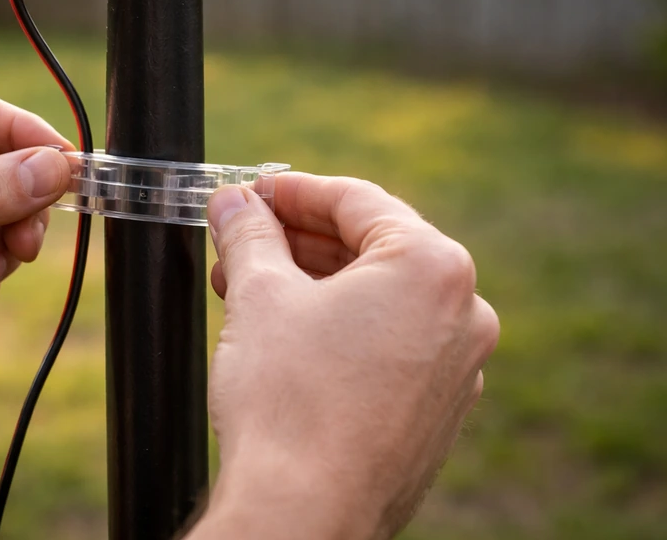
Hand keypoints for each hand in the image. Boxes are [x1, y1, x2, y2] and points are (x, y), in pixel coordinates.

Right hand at [192, 174, 497, 539]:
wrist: (304, 516)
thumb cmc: (288, 402)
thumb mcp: (259, 294)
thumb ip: (249, 233)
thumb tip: (234, 203)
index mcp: (433, 268)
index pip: (357, 201)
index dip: (293, 191)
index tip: (251, 192)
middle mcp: (463, 314)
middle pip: (370, 248)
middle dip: (296, 240)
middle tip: (241, 238)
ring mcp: (457, 369)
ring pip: (376, 299)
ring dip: (311, 284)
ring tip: (247, 286)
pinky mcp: (436, 412)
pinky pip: (387, 344)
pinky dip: (337, 328)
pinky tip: (284, 333)